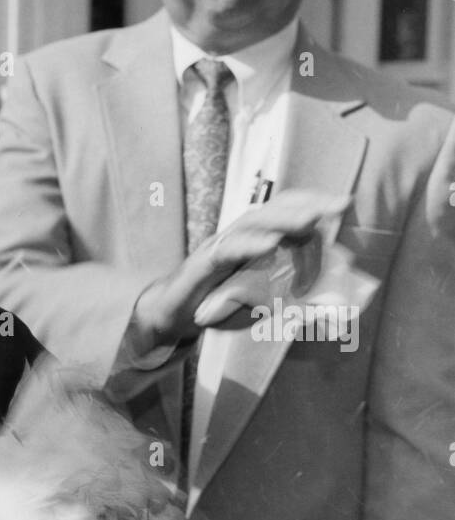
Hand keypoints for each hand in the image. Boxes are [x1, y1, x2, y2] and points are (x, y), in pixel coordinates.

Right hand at [129, 190, 349, 352]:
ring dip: (284, 220)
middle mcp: (239, 235)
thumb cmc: (220, 305)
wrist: (175, 316)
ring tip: (311, 220)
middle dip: (307, 205)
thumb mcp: (263, 302)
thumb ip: (291, 298)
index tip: (343, 205)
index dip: (313, 203)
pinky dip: (250, 245)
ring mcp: (220, 245)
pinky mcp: (203, 262)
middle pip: (274, 209)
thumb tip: (328, 304)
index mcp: (256, 239)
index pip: (286, 211)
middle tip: (337, 207)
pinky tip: (271, 245)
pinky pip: (228, 248)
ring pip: (253, 223)